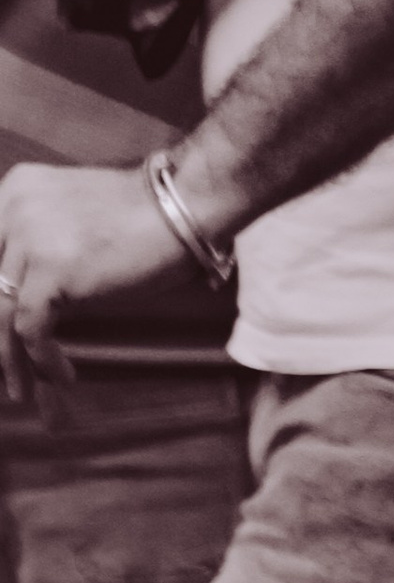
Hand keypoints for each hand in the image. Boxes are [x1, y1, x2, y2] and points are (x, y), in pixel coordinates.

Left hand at [0, 163, 192, 401]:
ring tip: (22, 390)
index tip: (2, 335)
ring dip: (10, 359)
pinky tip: (62, 375)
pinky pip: (31, 329)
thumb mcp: (72, 219)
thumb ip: (38, 246)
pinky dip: (43, 360)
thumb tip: (16, 304)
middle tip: (7, 366)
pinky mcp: (51, 269)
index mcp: (14, 192)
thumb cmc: (142, 217)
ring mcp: (30, 238)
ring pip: (0, 315)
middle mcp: (13, 210)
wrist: (186, 205)